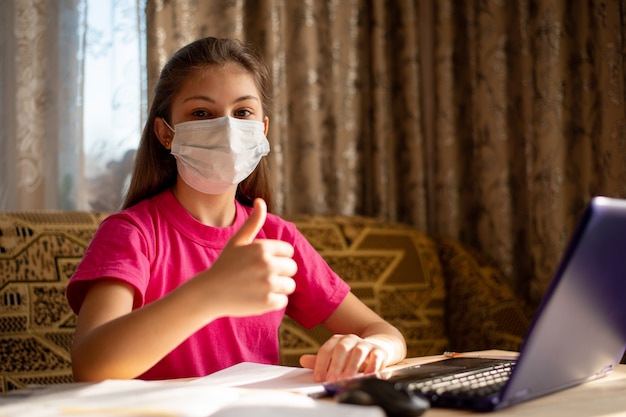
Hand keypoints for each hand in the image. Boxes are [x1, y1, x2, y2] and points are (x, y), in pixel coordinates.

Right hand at [195, 198, 296, 316]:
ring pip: (290, 285)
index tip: (262, 262)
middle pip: (292, 268)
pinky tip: (257, 297)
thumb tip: (260, 200)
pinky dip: (273, 301)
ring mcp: (268, 284)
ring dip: (278, 287)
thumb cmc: (225, 265)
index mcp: (262, 248)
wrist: (209, 293)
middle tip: (261, 276)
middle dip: (280, 272)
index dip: (277, 257)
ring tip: (260, 286)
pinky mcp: (267, 302)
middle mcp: (267, 265)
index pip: (288, 251)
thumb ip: (253, 222)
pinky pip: (283, 300)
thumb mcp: (238, 241)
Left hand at [299, 334, 387, 381]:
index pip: (326, 350)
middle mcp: (350, 340)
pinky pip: (376, 355)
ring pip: (358, 351)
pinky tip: (368, 374)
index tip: (318, 378)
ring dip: (352, 366)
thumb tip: (302, 360)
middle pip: (341, 349)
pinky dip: (373, 365)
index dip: (321, 364)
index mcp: (337, 341)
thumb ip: (320, 360)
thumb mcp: (335, 358)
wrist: (376, 347)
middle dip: (336, 365)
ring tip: (347, 379)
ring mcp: (365, 344)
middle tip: (332, 380)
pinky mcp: (378, 351)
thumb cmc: (351, 356)